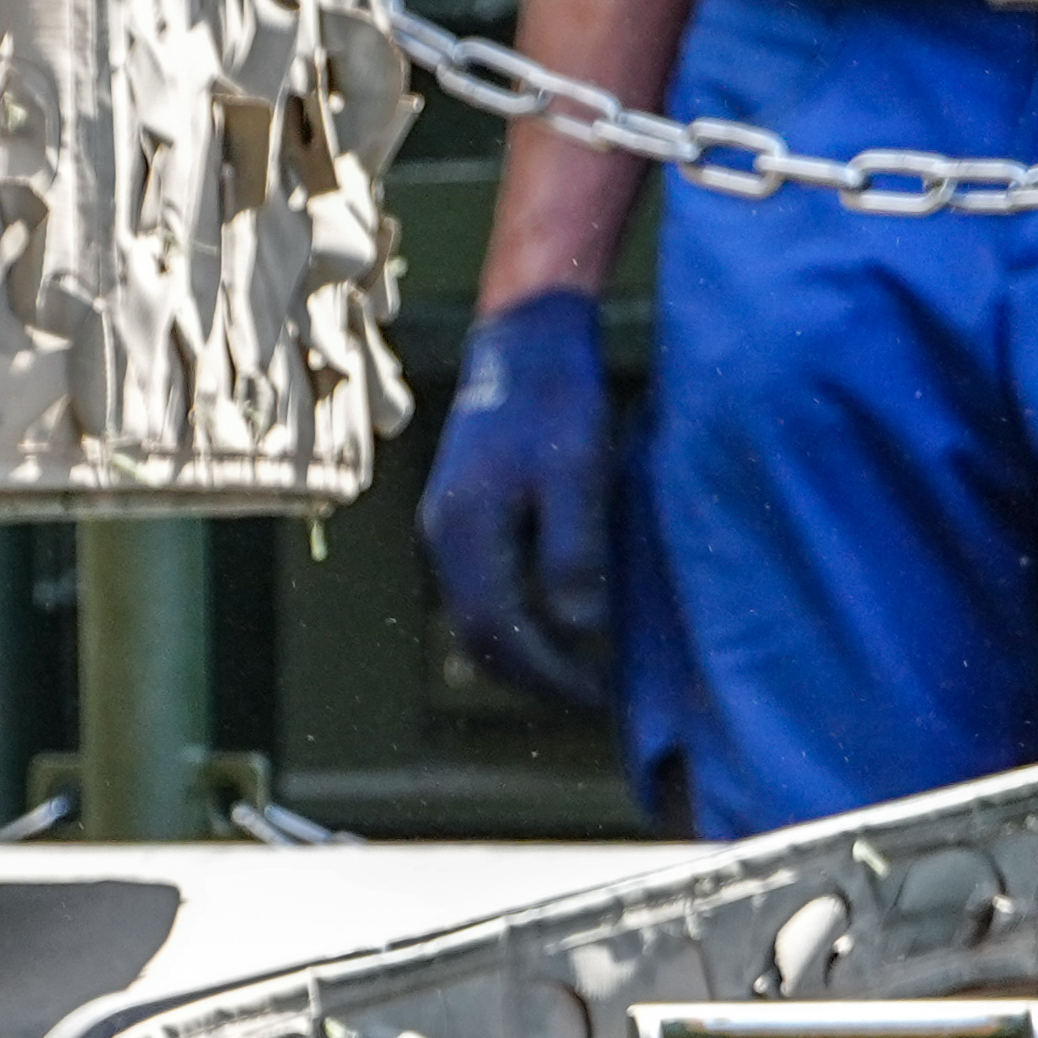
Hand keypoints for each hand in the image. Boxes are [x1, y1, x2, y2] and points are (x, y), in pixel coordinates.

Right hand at [416, 293, 623, 718]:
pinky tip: (559, 622)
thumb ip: (573, 551)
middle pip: (477, 640)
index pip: (498, 633)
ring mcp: (445, 531)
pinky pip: (482, 593)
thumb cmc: (557, 398)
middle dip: (532, 677)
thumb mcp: (577, 471)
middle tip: (590, 698)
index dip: (547, 675)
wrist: (525, 338)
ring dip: (523, 655)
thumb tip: (578, 630)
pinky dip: (517, 622)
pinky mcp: (461, 521)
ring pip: (477, 621)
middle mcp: (442, 539)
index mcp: (465, 532)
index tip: (596, 696)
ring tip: (579, 670)